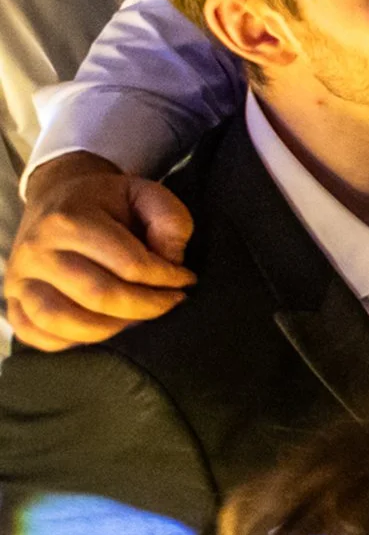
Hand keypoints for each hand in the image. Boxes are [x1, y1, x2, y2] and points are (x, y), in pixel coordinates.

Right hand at [3, 153, 195, 349]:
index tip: (186, 280)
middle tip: (170, 303)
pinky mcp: (12, 300)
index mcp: (70, 220)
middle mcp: (37, 251)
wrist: (56, 197)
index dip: (167, 279)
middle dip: (146, 308)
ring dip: (110, 329)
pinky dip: (70, 342)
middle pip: (98, 296)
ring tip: (137, 318)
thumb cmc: (107, 201)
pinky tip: (102, 329)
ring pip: (61, 321)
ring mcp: (19, 279)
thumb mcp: (145, 192)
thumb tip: (172, 260)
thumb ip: (169, 219)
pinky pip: (36, 334)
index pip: (130, 265)